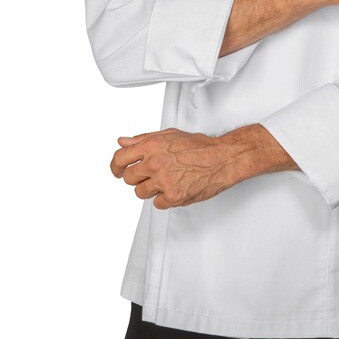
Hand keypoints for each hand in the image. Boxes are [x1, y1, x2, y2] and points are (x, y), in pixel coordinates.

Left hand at [110, 127, 241, 209]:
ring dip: (151, 189)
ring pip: (141, 193)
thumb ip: (143, 139)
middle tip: (151, 174)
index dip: (115, 167)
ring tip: (167, 180)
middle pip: (129, 178)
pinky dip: (165, 199)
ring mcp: (163, 180)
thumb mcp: (169, 135)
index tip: (117, 171)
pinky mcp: (173, 196)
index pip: (120, 158)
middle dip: (138, 178)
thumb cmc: (200, 146)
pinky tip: (176, 187)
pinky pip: (157, 204)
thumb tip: (123, 141)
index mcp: (152, 145)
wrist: (222, 158)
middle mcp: (155, 162)